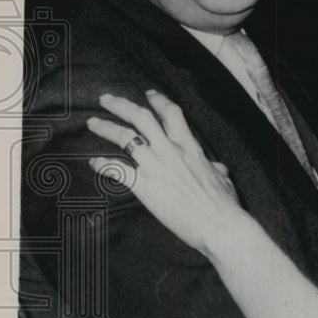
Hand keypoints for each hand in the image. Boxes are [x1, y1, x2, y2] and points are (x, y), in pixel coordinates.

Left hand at [87, 90, 238, 255]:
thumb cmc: (224, 205)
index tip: (148, 94)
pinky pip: (118, 170)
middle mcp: (170, 151)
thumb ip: (216, 169)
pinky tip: (94, 163)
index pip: (171, 114)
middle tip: (106, 99)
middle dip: (121, 105)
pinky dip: (103, 165)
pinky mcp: (144, 186)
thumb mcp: (224, 180)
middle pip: (141, 118)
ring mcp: (155, 167)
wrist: (218, 224)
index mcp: (190, 147)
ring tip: (93, 122)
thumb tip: (217, 168)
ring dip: (106, 128)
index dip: (158, 101)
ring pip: (125, 137)